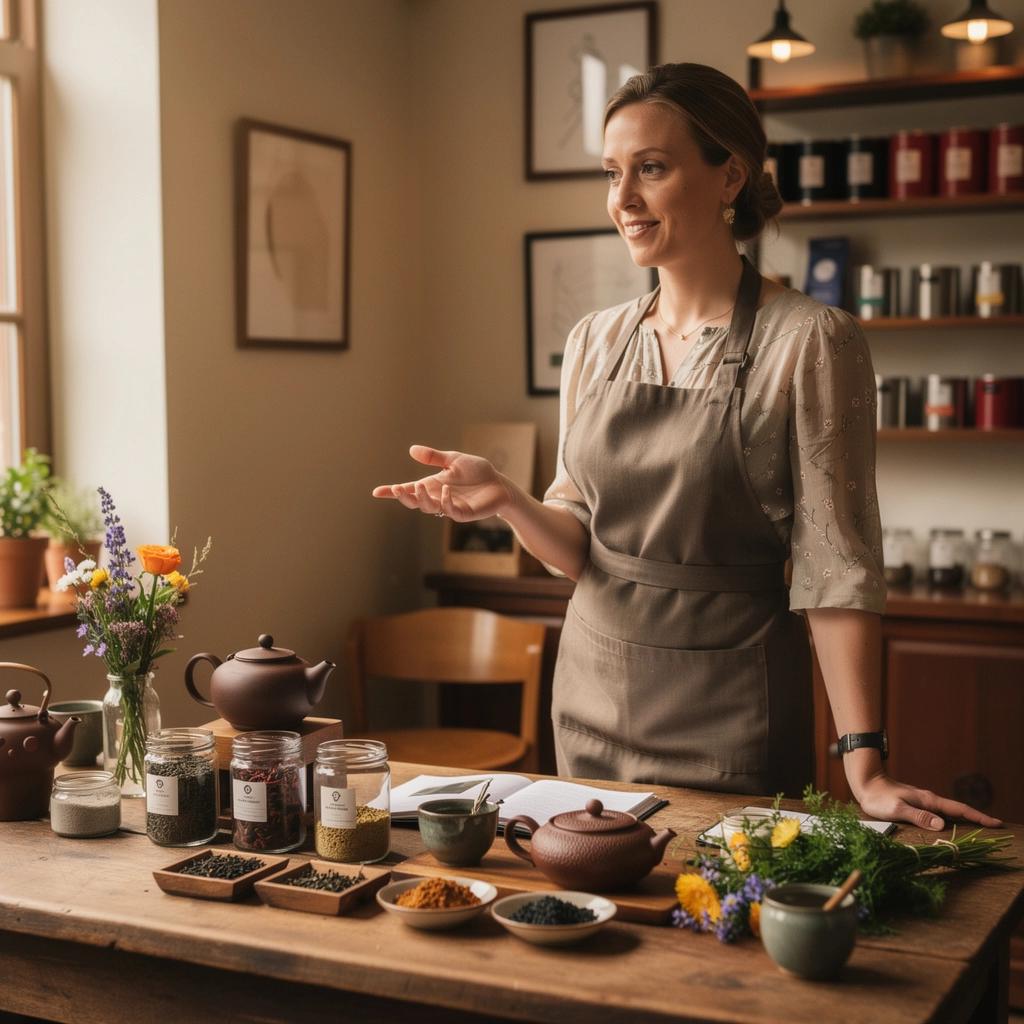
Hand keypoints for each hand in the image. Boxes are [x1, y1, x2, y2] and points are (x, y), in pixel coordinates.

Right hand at [372, 445, 515, 520]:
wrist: (499, 483)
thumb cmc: (477, 472)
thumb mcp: (453, 460)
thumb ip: (434, 457)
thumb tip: (411, 450)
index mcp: (432, 485)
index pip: (409, 489)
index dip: (392, 492)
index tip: (376, 492)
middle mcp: (438, 497)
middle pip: (414, 502)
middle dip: (404, 497)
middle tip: (398, 488)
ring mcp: (450, 506)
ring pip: (429, 508)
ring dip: (422, 499)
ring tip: (418, 487)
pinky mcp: (464, 513)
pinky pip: (451, 510)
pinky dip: (446, 501)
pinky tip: (445, 491)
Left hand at [852, 769, 1002, 831]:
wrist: (866, 783)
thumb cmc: (878, 798)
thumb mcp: (897, 809)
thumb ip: (918, 816)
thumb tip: (942, 825)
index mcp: (928, 800)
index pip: (959, 809)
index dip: (978, 817)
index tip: (996, 823)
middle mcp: (929, 800)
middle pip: (958, 810)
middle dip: (977, 819)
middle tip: (995, 828)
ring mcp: (923, 801)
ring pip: (949, 811)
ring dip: (965, 819)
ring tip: (980, 829)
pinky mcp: (917, 804)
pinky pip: (939, 812)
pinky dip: (951, 818)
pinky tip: (951, 825)